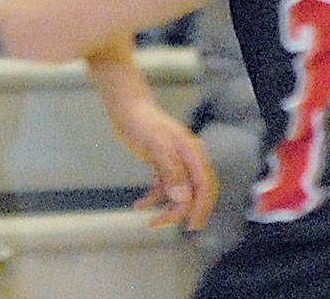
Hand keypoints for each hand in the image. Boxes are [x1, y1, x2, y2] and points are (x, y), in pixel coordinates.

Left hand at [88, 46, 216, 231]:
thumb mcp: (154, 144)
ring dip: (166, 208)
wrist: (124, 104)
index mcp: (190, 151)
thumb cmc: (140, 120)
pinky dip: (153, 197)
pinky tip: (139, 204)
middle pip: (194, 192)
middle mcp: (186, 157)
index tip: (191, 226)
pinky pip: (163, 186)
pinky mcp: (161, 161)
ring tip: (150, 221)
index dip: (201, 207)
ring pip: (178, 192)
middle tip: (164, 225)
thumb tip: (183, 199)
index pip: (205, 185)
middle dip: (183, 212)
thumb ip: (170, 171)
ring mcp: (174, 160)